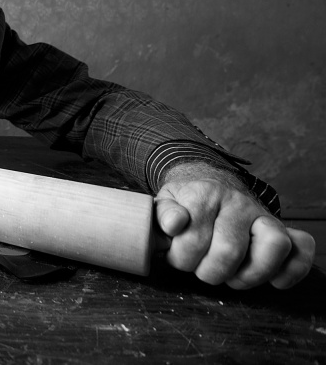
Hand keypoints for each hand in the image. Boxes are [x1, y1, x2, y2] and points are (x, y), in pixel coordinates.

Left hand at [154, 163, 315, 288]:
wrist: (209, 184)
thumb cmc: (185, 203)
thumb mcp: (165, 202)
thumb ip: (162, 214)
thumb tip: (174, 225)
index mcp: (205, 194)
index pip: (193, 239)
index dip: (179, 258)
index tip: (175, 255)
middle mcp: (238, 203)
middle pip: (230, 251)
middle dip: (209, 272)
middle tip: (200, 267)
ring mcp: (263, 215)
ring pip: (273, 248)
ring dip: (248, 275)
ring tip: (231, 275)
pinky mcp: (282, 229)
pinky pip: (302, 249)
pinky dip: (291, 271)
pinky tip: (272, 281)